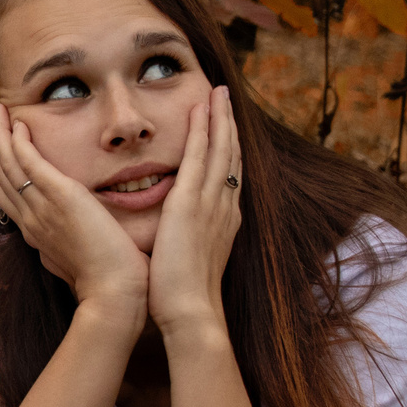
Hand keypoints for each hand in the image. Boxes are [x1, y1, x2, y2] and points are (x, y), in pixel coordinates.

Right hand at [0, 99, 150, 318]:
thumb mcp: (74, 260)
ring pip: (6, 163)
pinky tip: (18, 123)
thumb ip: (63, 244)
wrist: (114, 295)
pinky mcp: (60, 198)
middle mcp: (29, 219)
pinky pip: (29, 163)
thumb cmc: (105, 281)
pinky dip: (19, 142)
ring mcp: (40, 208)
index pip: (2, 192)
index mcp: (33, 231)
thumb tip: (56, 246)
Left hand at [146, 86, 242, 337]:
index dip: (227, 149)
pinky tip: (201, 108)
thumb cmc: (184, 299)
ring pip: (220, 149)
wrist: (192, 314)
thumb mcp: (190, 264)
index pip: (228, 176)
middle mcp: (224, 208)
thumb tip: (176, 241)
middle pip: (230, 156)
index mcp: (224, 222)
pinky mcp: (191, 203)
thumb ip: (187, 245)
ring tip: (219, 92)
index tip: (224, 127)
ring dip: (220, 118)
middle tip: (225, 97)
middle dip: (228, 125)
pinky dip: (203, 129)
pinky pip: (199, 156)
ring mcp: (211, 203)